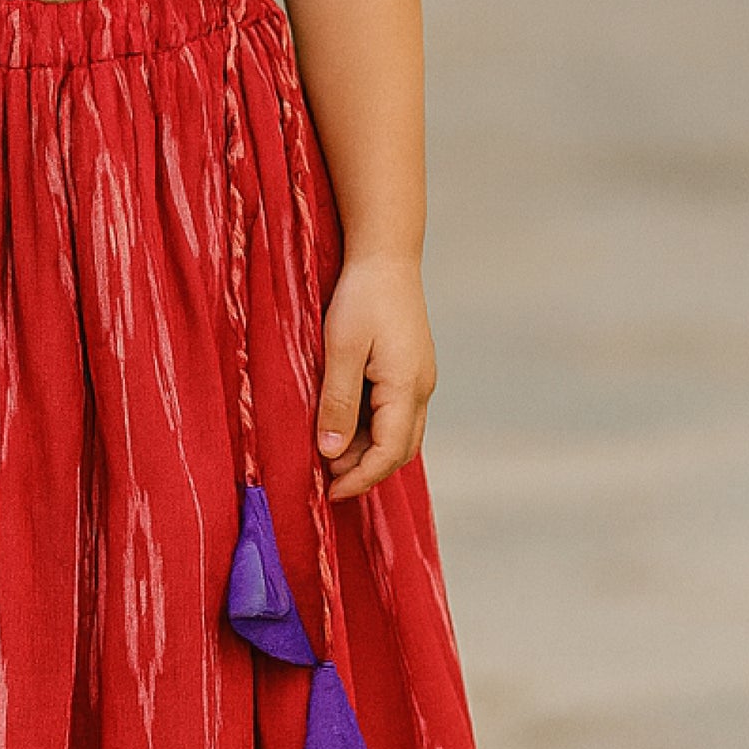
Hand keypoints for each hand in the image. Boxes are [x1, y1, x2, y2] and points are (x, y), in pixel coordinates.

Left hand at [316, 253, 436, 500]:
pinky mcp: (411, 369)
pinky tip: (343, 425)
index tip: (329, 492)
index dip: (360, 479)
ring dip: (368, 451)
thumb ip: (337, 402)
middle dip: (366, 471)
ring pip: (400, 434)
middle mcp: (422, 388)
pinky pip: (396, 414)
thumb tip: (332, 453)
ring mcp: (420, 379)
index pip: (389, 454)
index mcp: (407, 387)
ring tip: (329, 454)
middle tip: (325, 478)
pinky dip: (372, 430)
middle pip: (400, 450)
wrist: (386, 255)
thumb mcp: (340, 348)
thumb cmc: (361, 296)